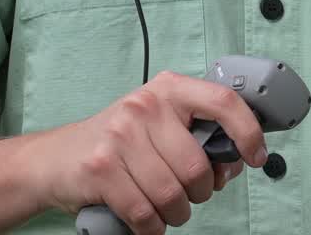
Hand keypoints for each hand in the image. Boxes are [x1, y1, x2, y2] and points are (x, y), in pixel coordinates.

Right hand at [28, 70, 267, 233]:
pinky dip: (152, 227)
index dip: (248, 131)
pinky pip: (144, 212)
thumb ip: (198, 135)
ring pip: (172, 193)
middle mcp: (145, 105)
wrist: (55, 159)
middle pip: (196, 165)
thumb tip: (236, 161)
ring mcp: (119, 135)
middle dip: (201, 191)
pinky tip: (149, 222)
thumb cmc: (120, 143)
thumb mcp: (160, 124)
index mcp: (169, 89)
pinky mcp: (100, 168)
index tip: (255, 156)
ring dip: (176, 213)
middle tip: (191, 194)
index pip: (223, 101)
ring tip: (168, 209)